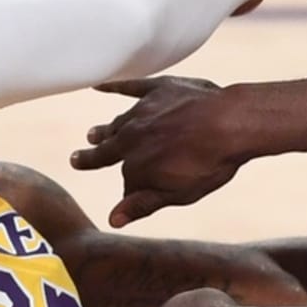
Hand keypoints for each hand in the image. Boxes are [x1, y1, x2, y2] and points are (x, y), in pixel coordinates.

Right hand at [72, 76, 237, 227]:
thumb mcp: (178, 193)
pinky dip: (113, 88)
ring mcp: (142, 111)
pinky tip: (99, 86)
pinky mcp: (157, 89)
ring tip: (92, 135)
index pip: (127, 183)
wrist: (230, 123)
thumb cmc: (209, 164)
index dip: (130, 192)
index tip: (128, 197)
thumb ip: (143, 204)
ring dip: (104, 131)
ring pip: (117, 123)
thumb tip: (112, 220)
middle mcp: (131, 138)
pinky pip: (129, 87)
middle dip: (92, 158)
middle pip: (107, 151)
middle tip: (75, 160)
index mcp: (136, 167)